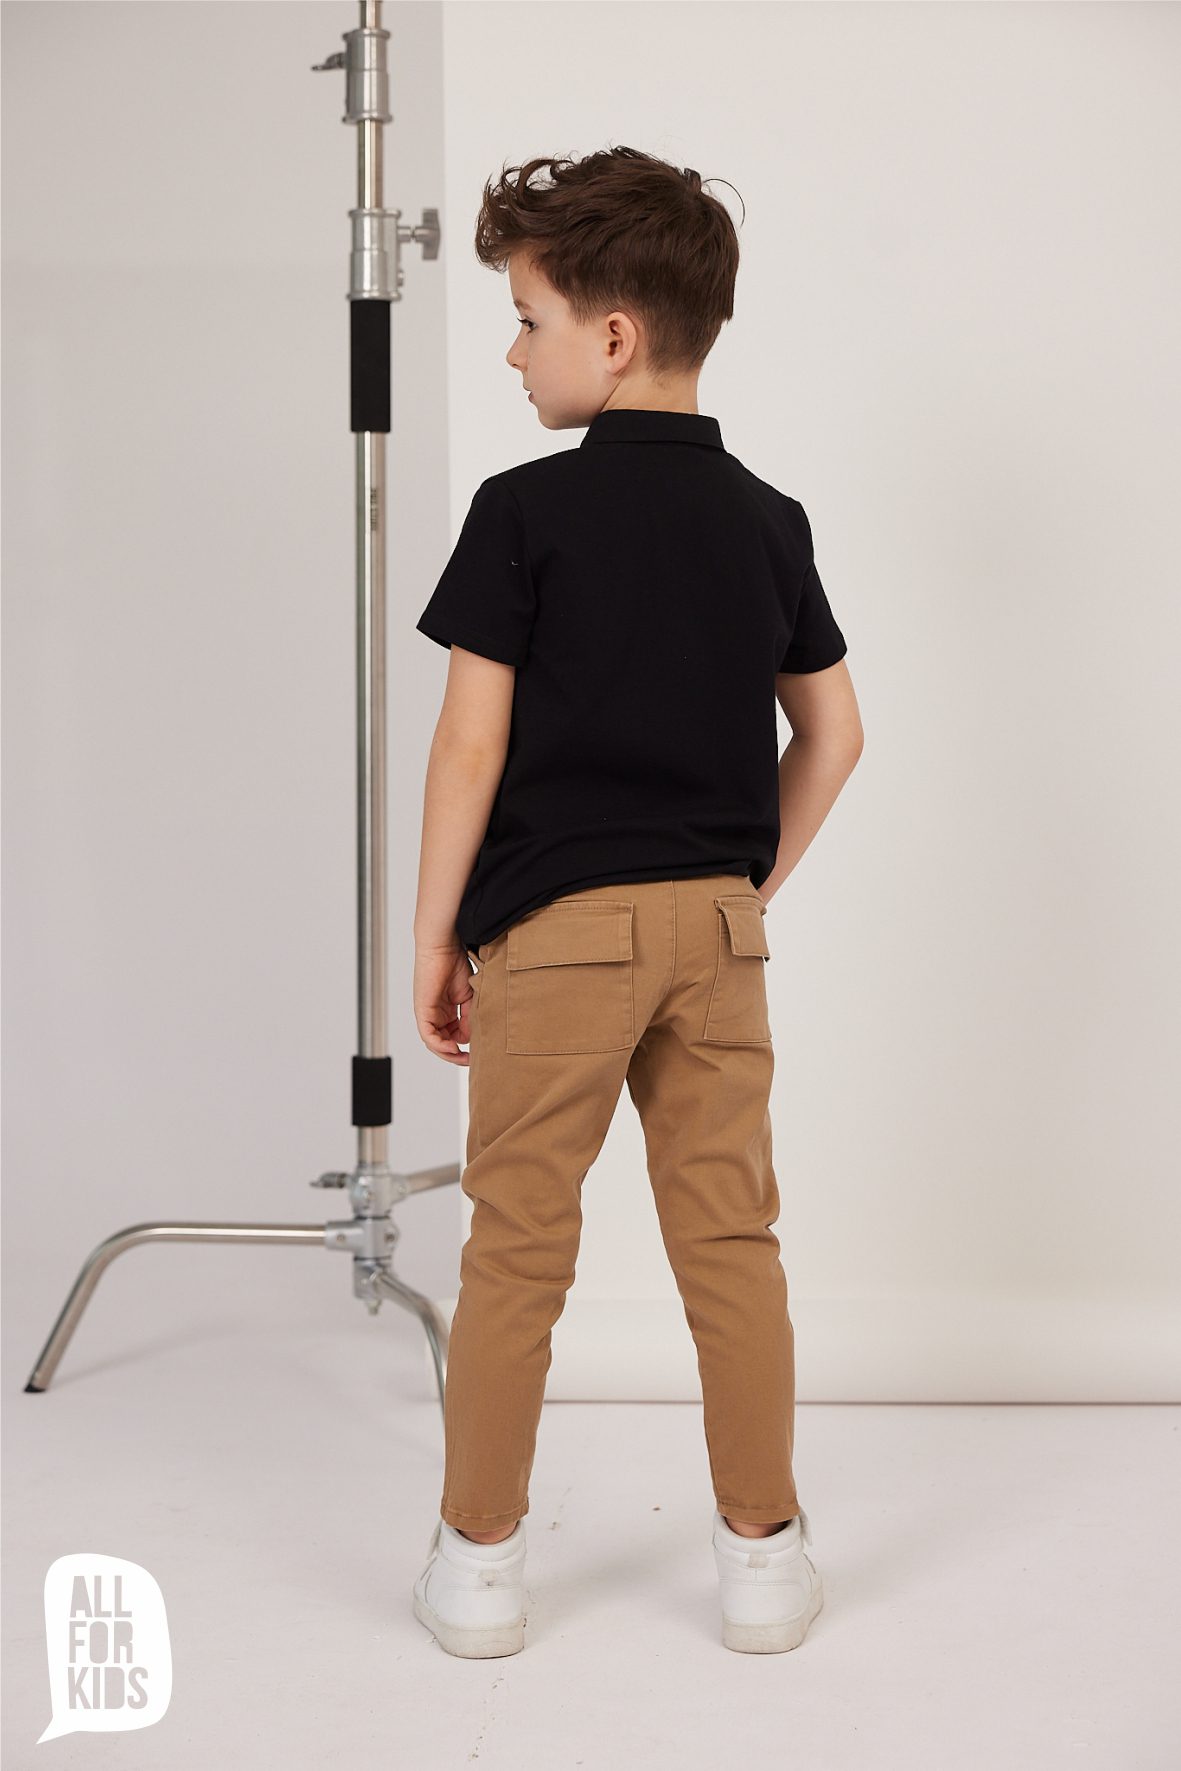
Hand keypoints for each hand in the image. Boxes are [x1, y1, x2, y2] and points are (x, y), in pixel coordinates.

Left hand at [414, 940, 475, 1065]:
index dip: (466, 1044)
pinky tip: (453, 1048)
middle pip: (444, 1042)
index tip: (479, 1049)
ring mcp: (427, 1013)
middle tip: (471, 1061)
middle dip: (457, 1055)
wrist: (443, 946)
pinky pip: (428, 1035)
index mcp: (445, 1010)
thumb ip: (470, 1015)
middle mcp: (434, 1014)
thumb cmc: (455, 962)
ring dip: (448, 1053)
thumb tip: (470, 1036)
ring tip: (463, 1057)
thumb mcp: (469, 994)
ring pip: (435, 1042)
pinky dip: (440, 1045)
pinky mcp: (422, 1011)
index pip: (453, 1035)